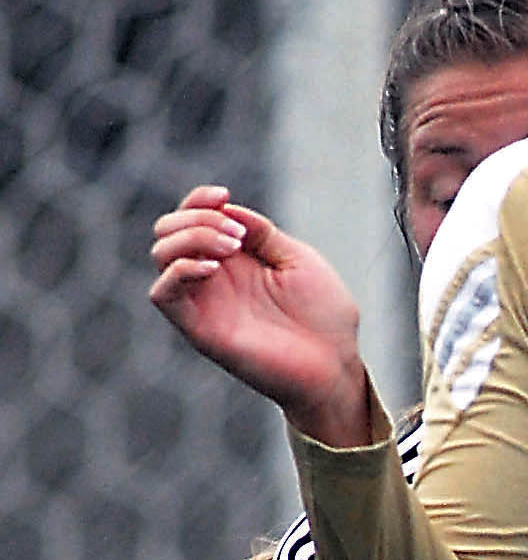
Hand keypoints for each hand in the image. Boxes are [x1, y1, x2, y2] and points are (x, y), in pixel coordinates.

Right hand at [149, 184, 372, 443]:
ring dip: (190, 237)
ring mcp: (205, 302)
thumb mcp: (297, 259)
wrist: (335, 363)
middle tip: (237, 236)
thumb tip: (228, 209)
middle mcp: (214, 278)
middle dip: (195, 217)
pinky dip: (179, 270)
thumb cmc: (324, 316)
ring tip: (231, 247)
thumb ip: (262, 233)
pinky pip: (162, 294)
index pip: (192, 218)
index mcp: (236, 258)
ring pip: (161, 255)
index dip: (198, 199)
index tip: (223, 195)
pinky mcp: (200, 330)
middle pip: (168, 230)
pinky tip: (214, 269)